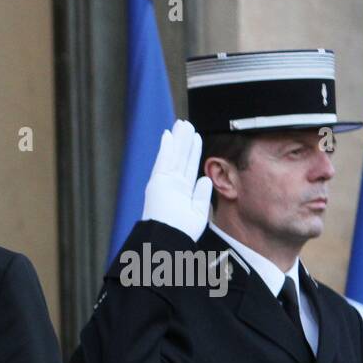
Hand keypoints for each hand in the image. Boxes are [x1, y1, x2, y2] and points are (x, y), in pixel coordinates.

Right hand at [141, 118, 212, 241]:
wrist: (170, 238)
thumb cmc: (182, 231)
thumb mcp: (198, 212)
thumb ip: (202, 195)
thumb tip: (205, 179)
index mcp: (180, 192)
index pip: (187, 167)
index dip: (191, 152)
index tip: (195, 138)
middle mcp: (171, 185)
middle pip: (180, 158)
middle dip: (184, 141)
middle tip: (187, 124)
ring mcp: (164, 182)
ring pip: (173, 155)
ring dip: (177, 139)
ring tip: (182, 124)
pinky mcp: (157, 181)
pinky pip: (163, 160)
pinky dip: (166, 147)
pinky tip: (168, 135)